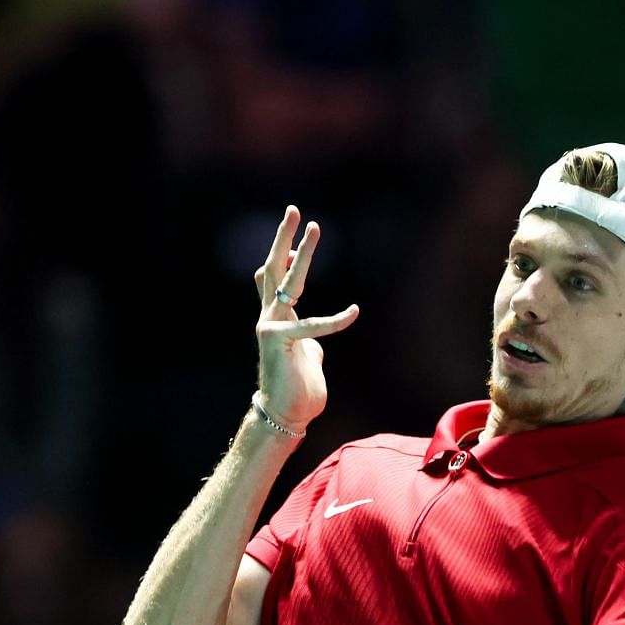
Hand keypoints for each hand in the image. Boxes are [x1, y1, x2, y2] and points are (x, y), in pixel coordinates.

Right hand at [255, 205, 359, 431]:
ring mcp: (271, 326)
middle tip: (295, 210)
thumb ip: (308, 342)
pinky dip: (335, 320)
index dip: (284, 252)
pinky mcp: (280, 342)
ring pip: (286, 282)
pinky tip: (354, 311)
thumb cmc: (299, 386)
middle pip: (274, 268)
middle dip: (285, 238)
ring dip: (300, 254)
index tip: (294, 229)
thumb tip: (313, 345)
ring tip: (312, 227)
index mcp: (278, 317)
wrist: (287, 414)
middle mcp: (270, 316)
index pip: (276, 277)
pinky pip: (312, 326)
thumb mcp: (308, 357)